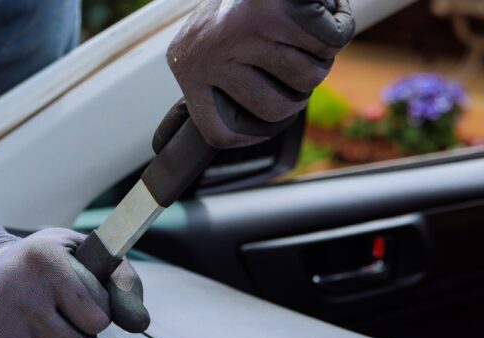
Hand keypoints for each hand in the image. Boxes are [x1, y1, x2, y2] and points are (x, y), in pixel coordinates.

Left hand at [168, 0, 354, 148]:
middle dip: (300, 90)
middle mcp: (208, 54)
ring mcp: (240, 35)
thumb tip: (255, 125)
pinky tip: (325, 9)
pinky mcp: (275, 15)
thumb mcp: (216, 37)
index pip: (218, 131)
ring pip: (308, 77)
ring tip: (308, 30)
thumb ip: (228, 76)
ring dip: (321, 56)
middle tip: (300, 62)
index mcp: (187, 66)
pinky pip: (329, 44)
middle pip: (275, 110)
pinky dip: (340, 26)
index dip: (251, 135)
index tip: (266, 124)